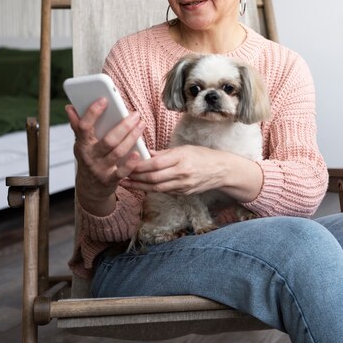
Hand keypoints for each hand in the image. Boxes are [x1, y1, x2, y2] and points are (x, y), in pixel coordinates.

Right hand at [66, 98, 146, 214]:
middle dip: (124, 126)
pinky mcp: (110, 180)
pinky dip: (130, 163)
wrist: (90, 188)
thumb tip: (70, 107)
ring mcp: (100, 169)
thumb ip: (78, 125)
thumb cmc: (89, 159)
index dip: (93, 112)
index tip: (105, 99)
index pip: (84, 127)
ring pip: (118, 153)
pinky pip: (122, 172)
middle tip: (135, 114)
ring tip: (141, 125)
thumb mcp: (81, 143)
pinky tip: (138, 153)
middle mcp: (89, 157)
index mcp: (82, 144)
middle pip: (108, 140)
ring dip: (132, 138)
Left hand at [120, 144, 262, 203]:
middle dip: (134, 178)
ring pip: (156, 188)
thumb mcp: (185, 149)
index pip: (155, 164)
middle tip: (119, 174)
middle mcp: (182, 174)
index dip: (138, 165)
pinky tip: (139, 187)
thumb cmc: (203, 156)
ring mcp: (183, 185)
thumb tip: (146, 153)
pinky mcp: (183, 193)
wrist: (222, 171)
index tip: (125, 162)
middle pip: (153, 178)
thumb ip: (164, 153)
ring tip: (124, 183)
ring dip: (138, 186)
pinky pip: (163, 191)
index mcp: (181, 159)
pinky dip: (150, 189)